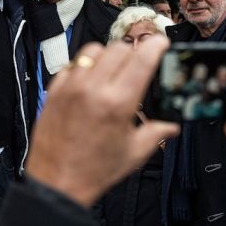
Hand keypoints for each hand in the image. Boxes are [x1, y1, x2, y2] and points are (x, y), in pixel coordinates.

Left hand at [26, 36, 178, 207]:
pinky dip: (83, 68)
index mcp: (117, 103)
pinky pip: (71, 65)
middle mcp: (92, 89)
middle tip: (136, 66)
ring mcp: (70, 88)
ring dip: (107, 56)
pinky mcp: (53, 91)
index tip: (160, 43)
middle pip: (118, 48)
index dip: (155, 46)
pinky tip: (88, 83)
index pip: (141, 58)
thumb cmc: (94, 171)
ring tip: (111, 73)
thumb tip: (172, 125)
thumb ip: (156, 132)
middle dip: (132, 53)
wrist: (56, 183)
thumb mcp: (134, 153)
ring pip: (93, 51)